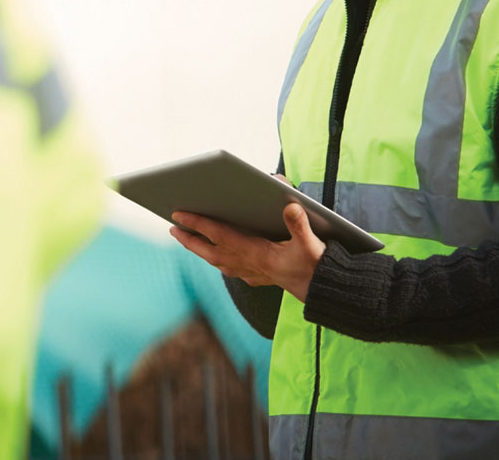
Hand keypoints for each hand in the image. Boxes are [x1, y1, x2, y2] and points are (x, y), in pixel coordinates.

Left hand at [169, 201, 325, 302]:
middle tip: (172, 227)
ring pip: (219, 262)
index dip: (198, 224)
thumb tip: (289, 205)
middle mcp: (250, 265)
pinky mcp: (261, 278)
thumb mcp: (310, 243)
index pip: (220, 236)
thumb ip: (299, 225)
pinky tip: (220, 259)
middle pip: (212, 252)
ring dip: (202, 251)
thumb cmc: (317, 266)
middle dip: (190, 240)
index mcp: (256, 254)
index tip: (178, 215)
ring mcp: (254, 273)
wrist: (326, 292)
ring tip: (188, 240)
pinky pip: (232, 269)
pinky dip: (220, 261)